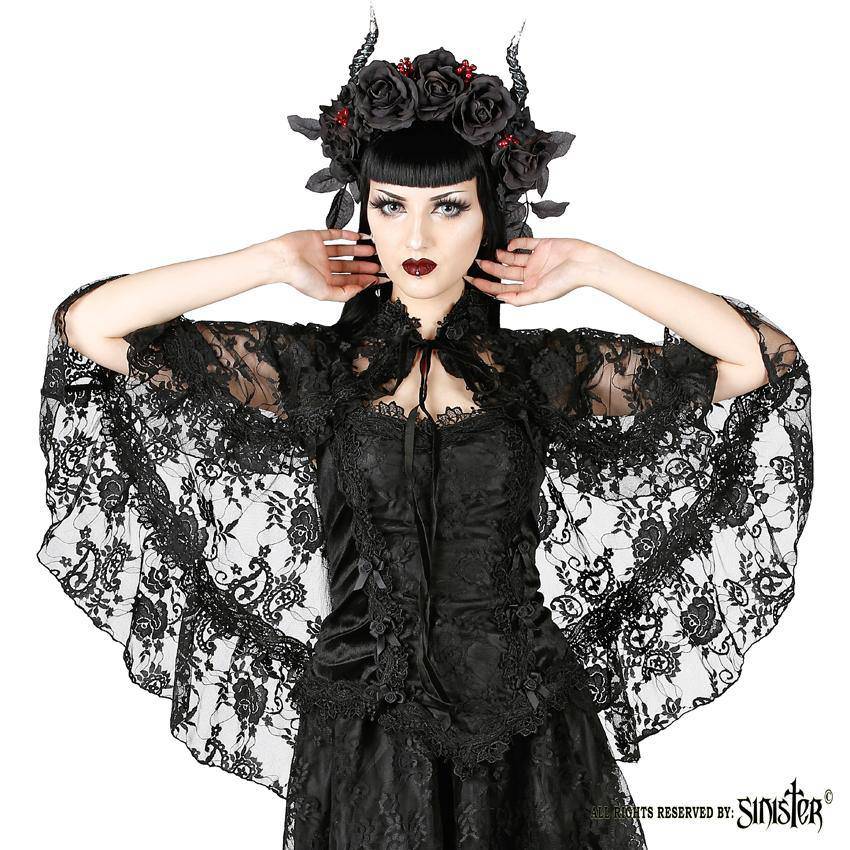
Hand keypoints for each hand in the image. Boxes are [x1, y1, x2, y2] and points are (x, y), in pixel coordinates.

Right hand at [269, 229, 381, 301]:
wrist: (282, 259)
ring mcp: (320, 251)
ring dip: (358, 250)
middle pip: (349, 266)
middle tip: (379, 264)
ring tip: (372, 249)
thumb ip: (343, 293)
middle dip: (364, 266)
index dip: (364, 280)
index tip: (377, 279)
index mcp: (325, 280)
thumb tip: (360, 290)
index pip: (349, 281)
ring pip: (344, 250)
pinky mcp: (316, 237)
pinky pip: (333, 235)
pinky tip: (358, 236)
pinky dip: (346, 234)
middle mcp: (323, 266)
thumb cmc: (297, 277)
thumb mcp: (324, 292)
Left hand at [464, 237, 610, 305]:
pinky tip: (508, 245)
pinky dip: (516, 243)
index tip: (473, 281)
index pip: (504, 288)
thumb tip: (501, 299)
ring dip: (501, 257)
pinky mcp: (542, 246)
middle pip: (505, 273)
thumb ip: (520, 299)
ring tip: (491, 254)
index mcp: (530, 288)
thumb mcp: (540, 294)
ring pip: (513, 259)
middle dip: (490, 270)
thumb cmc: (566, 281)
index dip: (488, 286)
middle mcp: (531, 275)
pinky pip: (525, 244)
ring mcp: (536, 260)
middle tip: (476, 264)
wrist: (584, 262)